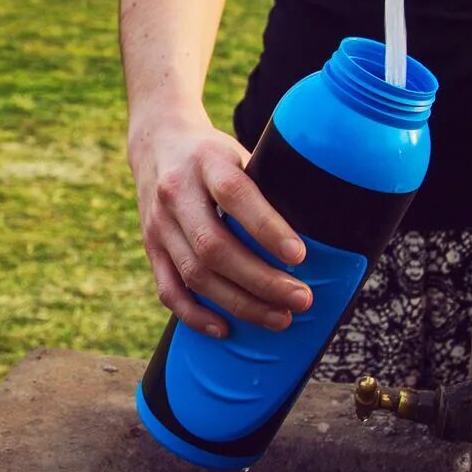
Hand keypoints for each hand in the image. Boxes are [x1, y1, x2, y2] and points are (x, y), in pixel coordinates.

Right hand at [128, 116, 313, 338]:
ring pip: (195, 274)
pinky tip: (226, 329)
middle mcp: (176, 193)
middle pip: (214, 246)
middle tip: (302, 298)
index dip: (267, 228)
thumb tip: (320, 224)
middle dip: (261, 280)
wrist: (157, 143)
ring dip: (239, 303)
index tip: (299, 256)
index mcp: (206, 161)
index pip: (235, 195)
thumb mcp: (240, 151)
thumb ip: (267, 183)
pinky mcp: (150, 247)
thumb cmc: (214, 153)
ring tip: (280, 318)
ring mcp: (159, 223)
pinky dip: (195, 315)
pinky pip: (168, 290)